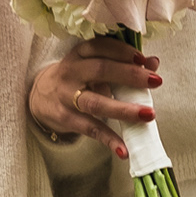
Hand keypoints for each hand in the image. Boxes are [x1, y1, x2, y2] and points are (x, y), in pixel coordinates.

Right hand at [28, 41, 162, 156]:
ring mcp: (66, 96)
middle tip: (156, 81)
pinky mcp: (65, 118)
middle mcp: (71, 72)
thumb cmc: (77, 78)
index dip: (122, 51)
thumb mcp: (94, 66)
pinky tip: (124, 149)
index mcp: (79, 54)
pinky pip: (90, 129)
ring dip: (123, 110)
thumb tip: (154, 62)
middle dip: (130, 75)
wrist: (40, 98)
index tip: (143, 58)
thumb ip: (123, 63)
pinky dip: (108, 139)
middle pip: (100, 70)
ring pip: (95, 103)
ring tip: (148, 114)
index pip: (100, 46)